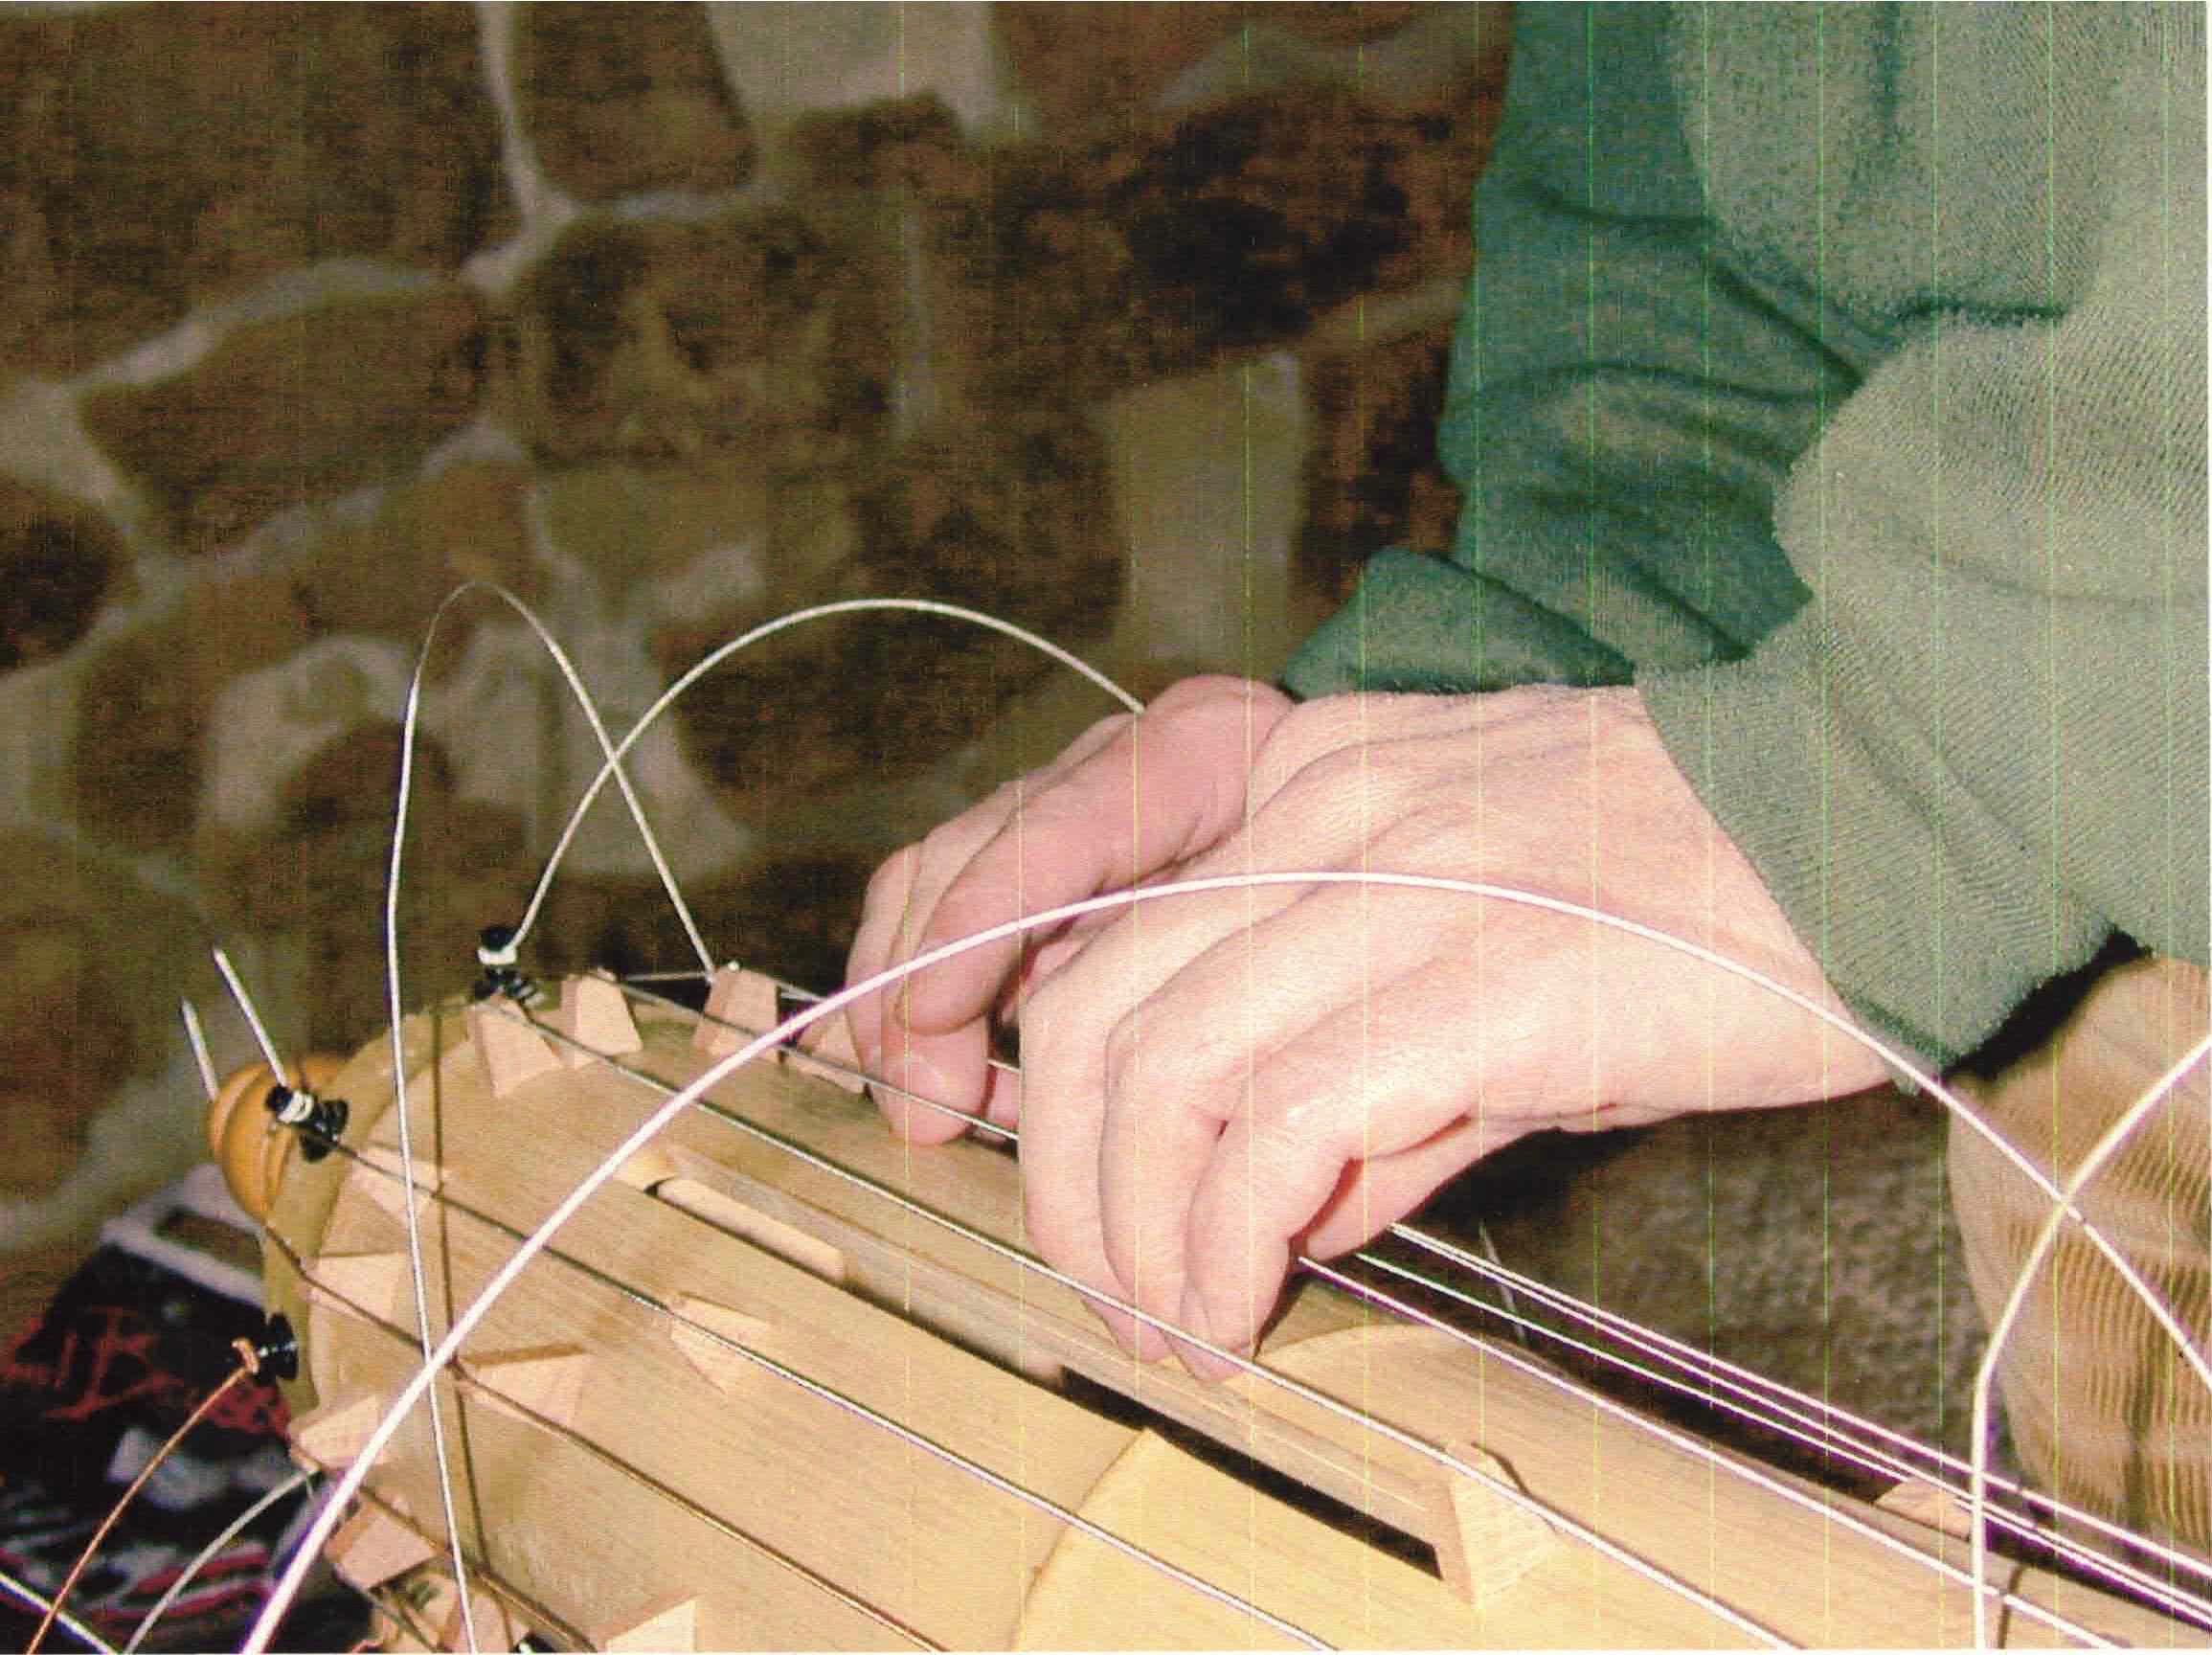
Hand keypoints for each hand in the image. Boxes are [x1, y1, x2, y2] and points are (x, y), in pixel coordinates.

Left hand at [844, 676, 1885, 1372]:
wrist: (1882, 813)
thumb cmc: (1699, 898)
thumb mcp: (1491, 952)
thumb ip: (1374, 1074)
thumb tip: (1287, 1215)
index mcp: (1311, 777)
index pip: (1082, 891)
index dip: (999, 1029)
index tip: (1005, 1148)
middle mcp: (1324, 811)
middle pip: (1095, 1002)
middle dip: (1060, 1176)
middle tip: (1110, 1290)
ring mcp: (1396, 884)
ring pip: (1159, 1067)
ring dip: (1132, 1230)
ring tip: (1177, 1322)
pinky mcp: (1481, 979)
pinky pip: (1279, 1127)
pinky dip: (1228, 1240)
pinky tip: (1247, 1307)